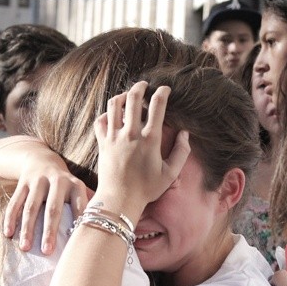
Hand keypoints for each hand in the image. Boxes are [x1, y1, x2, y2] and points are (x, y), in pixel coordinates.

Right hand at [3, 143, 89, 253]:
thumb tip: (110, 224)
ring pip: (30, 207)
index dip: (79, 221)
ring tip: (26, 248)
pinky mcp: (22, 183)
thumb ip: (91, 203)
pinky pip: (15, 203)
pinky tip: (8, 234)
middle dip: (49, 231)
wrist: (41, 158)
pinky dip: (10, 219)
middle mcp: (57, 181)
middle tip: (48, 252)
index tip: (78, 241)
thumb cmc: (66, 183)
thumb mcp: (80, 188)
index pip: (79, 205)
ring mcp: (37, 182)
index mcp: (75, 185)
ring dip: (27, 229)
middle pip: (52, 209)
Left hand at [92, 81, 189, 211]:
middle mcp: (131, 134)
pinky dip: (106, 113)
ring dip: (122, 96)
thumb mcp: (170, 174)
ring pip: (114, 104)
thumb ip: (181, 152)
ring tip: (128, 96)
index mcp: (150, 139)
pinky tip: (113, 115)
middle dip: (140, 86)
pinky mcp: (102, 143)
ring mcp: (114, 137)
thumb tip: (185, 134)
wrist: (120, 200)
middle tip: (144, 85)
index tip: (165, 90)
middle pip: (133, 98)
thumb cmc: (147, 189)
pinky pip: (101, 120)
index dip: (163, 92)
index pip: (157, 105)